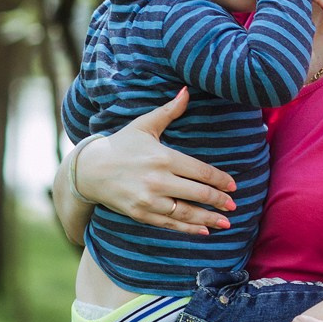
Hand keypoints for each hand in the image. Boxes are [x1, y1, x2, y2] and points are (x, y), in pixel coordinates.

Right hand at [75, 89, 236, 235]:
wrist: (89, 170)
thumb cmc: (121, 145)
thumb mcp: (144, 125)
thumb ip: (169, 111)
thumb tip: (186, 90)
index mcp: (163, 157)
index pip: (201, 171)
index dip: (220, 180)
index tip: (233, 186)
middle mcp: (158, 180)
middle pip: (198, 193)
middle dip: (219, 200)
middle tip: (233, 206)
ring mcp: (149, 199)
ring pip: (187, 212)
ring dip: (209, 219)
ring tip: (226, 222)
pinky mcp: (141, 214)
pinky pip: (170, 223)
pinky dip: (189, 229)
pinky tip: (204, 231)